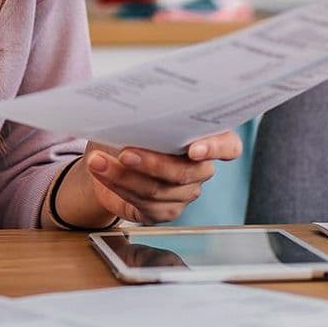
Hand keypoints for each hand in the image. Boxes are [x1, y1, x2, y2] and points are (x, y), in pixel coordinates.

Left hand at [54, 131, 242, 225]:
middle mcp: (201, 169)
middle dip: (153, 163)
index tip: (194, 149)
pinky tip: (101, 173)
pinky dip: (118, 186)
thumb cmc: (130, 130)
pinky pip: (143, 203)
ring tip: (98, 161)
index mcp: (206, 138)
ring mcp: (185, 193)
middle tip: (126, 153)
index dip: (216, 148)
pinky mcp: (165, 212)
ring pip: (159, 190)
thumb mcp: (138, 116)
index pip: (229, 146)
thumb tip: (136, 114)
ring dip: (123, 175)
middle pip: (186, 172)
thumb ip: (148, 117)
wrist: (108, 156)